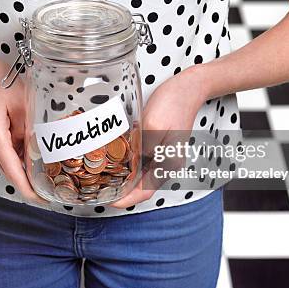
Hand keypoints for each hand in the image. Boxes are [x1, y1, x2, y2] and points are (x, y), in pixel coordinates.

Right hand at [0, 44, 45, 203]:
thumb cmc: (0, 81)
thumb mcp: (24, 105)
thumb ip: (32, 131)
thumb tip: (43, 153)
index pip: (15, 174)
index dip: (30, 191)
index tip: (45, 202)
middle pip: (14, 172)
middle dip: (34, 183)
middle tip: (59, 189)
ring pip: (13, 163)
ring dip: (30, 169)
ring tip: (55, 174)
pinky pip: (10, 152)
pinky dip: (24, 157)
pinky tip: (41, 155)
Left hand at [111, 66, 209, 208]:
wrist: (188, 87)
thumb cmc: (172, 104)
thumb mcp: (153, 126)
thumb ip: (142, 148)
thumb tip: (130, 164)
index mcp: (168, 164)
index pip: (145, 192)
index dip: (125, 199)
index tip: (107, 200)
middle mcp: (167, 164)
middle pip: (142, 185)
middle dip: (121, 190)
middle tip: (99, 189)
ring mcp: (164, 155)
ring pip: (141, 174)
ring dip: (124, 178)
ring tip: (104, 177)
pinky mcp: (160, 145)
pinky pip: (142, 161)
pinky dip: (129, 164)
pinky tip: (115, 159)